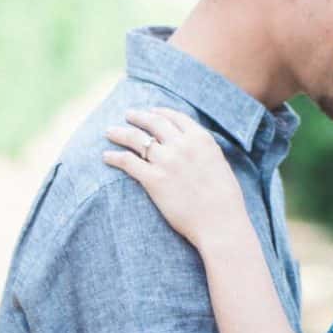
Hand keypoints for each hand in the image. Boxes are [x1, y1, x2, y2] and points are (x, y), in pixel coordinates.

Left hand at [103, 107, 248, 250]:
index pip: (176, 117)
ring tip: (110, 132)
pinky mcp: (153, 180)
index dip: (161, 112)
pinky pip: (128, 162)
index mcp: (201, 139)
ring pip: (136, 139)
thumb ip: (204, 150)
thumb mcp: (220, 163)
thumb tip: (193, 146)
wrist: (220, 221)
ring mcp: (166, 161)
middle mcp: (182, 145)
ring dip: (120, 133)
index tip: (152, 111)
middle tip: (128, 115)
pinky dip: (115, 157)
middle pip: (154, 123)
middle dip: (138, 117)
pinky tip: (107, 157)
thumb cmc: (225, 199)